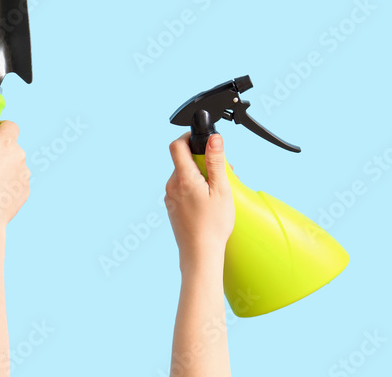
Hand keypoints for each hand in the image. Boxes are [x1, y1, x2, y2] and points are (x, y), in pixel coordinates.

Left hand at [165, 133, 234, 270]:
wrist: (200, 254)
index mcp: (183, 178)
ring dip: (200, 176)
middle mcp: (172, 185)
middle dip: (202, 161)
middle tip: (221, 174)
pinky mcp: (172, 207)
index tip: (203, 141)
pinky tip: (208, 202)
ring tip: (217, 191)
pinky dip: (194, 188)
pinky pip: (182, 189)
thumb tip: (214, 138)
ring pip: (184, 176)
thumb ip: (216, 161)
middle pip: (184, 161)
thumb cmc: (213, 225)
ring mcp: (170, 197)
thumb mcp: (221, 189)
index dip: (189, 138)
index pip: (177, 145)